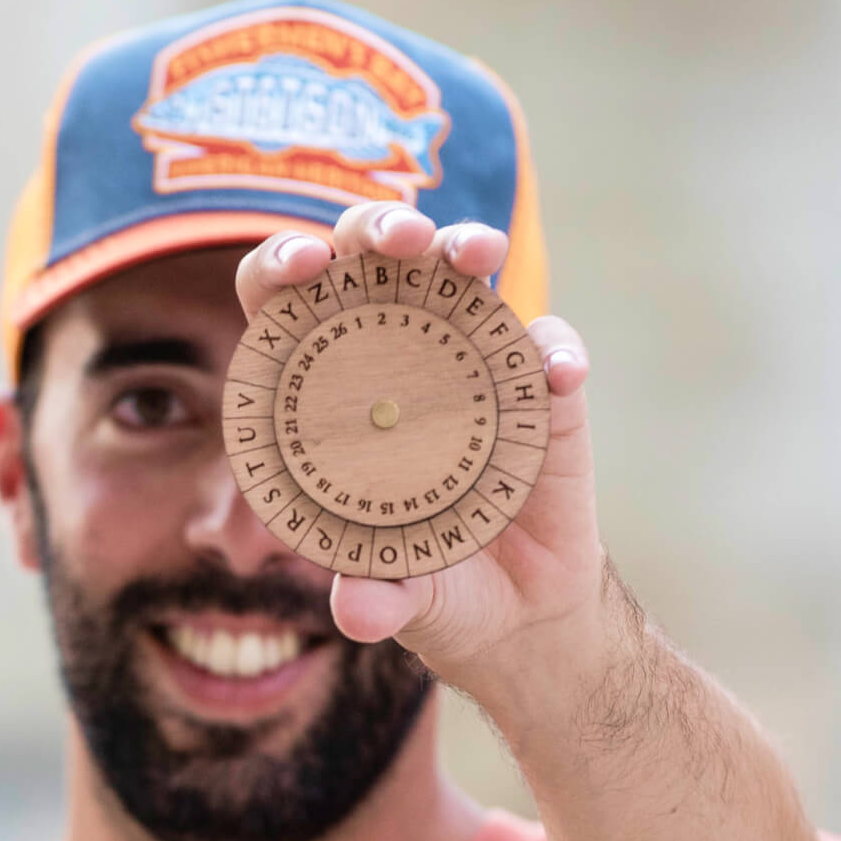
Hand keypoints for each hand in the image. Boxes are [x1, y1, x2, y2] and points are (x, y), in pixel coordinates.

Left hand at [235, 202, 603, 698]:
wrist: (517, 612)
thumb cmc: (430, 585)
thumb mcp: (398, 599)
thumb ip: (376, 597)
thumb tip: (361, 611)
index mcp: (325, 394)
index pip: (286, 310)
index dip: (282, 271)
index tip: (301, 267)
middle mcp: (391, 358)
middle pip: (370, 263)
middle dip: (377, 229)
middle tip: (398, 238)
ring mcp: (470, 362)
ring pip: (459, 272)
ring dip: (463, 245)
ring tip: (473, 255)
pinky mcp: (540, 388)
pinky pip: (547, 346)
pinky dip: (554, 350)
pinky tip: (558, 377)